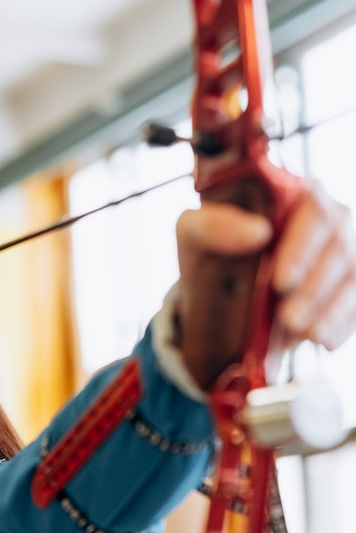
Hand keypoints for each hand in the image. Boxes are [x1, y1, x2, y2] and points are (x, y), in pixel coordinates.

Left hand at [175, 183, 355, 385]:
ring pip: (353, 275)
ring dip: (332, 309)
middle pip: (340, 245)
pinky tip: (324, 339)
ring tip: (305, 333)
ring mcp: (343, 251)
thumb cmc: (210, 251)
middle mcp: (327, 216)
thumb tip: (256, 231)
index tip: (281, 282)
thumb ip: (213, 224)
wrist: (218, 293)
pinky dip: (343, 324)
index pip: (314, 209)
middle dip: (315, 287)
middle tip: (289, 318)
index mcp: (292, 193)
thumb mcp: (194, 234)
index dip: (302, 247)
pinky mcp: (349, 284)